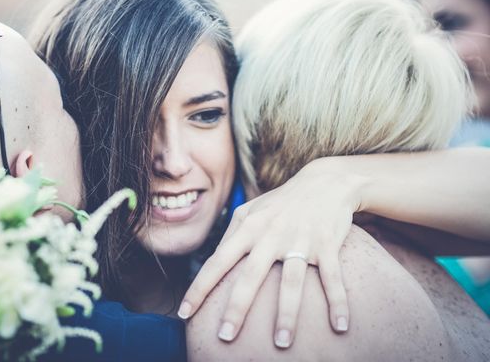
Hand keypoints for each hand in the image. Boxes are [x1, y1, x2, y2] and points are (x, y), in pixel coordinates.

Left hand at [178, 157, 367, 347]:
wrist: (324, 182)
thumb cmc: (282, 202)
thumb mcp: (251, 210)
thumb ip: (231, 233)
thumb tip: (212, 260)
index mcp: (248, 228)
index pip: (217, 261)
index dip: (199, 288)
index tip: (185, 313)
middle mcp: (270, 235)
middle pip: (249, 276)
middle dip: (236, 308)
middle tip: (225, 336)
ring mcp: (299, 240)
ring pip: (291, 282)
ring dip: (286, 314)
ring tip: (281, 343)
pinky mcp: (326, 244)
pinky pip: (332, 277)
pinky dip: (338, 302)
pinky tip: (341, 326)